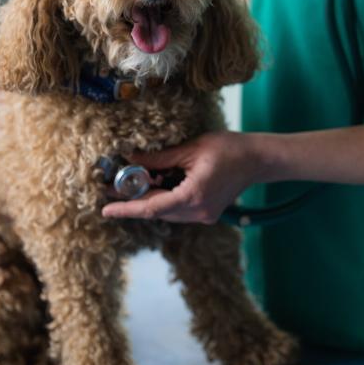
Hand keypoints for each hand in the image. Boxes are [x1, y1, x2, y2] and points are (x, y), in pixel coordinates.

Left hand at [101, 132, 266, 223]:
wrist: (258, 159)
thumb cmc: (229, 149)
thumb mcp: (191, 149)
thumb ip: (160, 159)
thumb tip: (131, 160)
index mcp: (193, 197)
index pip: (152, 207)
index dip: (126, 209)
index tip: (105, 210)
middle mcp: (198, 212)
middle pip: (157, 210)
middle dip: (134, 200)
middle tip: (111, 188)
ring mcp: (204, 215)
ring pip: (167, 211)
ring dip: (150, 198)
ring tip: (134, 181)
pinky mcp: (207, 212)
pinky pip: (178, 209)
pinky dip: (165, 198)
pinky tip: (157, 183)